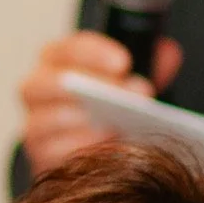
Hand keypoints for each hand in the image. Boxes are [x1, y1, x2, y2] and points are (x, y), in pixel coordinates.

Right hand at [18, 31, 182, 177]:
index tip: (125, 63)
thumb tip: (169, 53)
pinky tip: (111, 146)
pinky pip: (55, 151)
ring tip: (124, 123)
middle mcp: (37, 88)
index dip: (95, 54)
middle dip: (95, 85)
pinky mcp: (41, 154)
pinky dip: (84, 148)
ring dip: (89, 121)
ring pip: (50, 118)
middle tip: (136, 91)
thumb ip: (148, 63)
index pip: (69, 48)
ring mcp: (35, 122)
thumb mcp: (129, 79)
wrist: (89, 146)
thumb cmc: (107, 104)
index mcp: (57, 59)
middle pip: (55, 82)